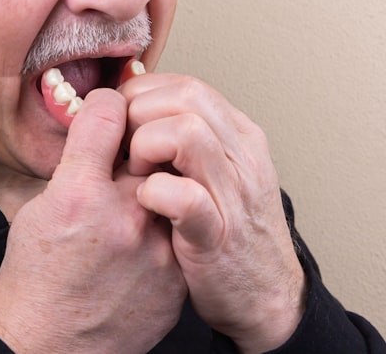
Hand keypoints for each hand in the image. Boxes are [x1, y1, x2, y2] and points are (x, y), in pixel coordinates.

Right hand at [0, 88, 186, 353]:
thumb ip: (77, 165)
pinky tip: (139, 243)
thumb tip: (104, 131)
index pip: (109, 113)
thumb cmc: (35, 279)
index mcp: (78, 192)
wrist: (51, 350)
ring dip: (154, 185)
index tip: (107, 114)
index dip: (106, 107)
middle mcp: (123, 215)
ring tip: (132, 203)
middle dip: (137, 144)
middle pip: (148, 145)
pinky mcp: (176, 276)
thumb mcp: (38, 209)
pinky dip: (163, 227)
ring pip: (171, 185)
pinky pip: (178, 228)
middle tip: (126, 155)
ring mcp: (156, 249)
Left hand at [120, 74, 305, 353]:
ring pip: (187, 133)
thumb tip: (129, 109)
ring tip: (133, 172)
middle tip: (120, 145)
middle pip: (186, 97)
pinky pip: (186, 197)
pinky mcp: (218, 236)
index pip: (186, 86)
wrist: (267, 299)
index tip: (118, 120)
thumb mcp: (213, 172)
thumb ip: (184, 139)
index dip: (142, 95)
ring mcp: (234, 195)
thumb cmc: (224, 232)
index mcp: (239, 137)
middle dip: (139, 113)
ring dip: (145, 145)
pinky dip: (154, 193)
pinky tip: (144, 202)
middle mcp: (242, 157)